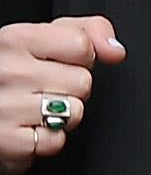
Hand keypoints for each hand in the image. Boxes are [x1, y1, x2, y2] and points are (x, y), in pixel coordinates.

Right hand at [0, 16, 123, 174]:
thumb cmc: (11, 71)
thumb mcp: (44, 38)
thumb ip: (88, 31)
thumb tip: (116, 52)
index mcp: (17, 39)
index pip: (83, 47)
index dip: (81, 58)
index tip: (61, 63)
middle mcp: (8, 72)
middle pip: (82, 82)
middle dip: (72, 89)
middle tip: (43, 89)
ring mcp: (4, 108)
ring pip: (74, 113)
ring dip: (62, 116)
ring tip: (35, 110)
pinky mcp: (5, 141)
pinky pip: (55, 142)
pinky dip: (45, 141)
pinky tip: (27, 129)